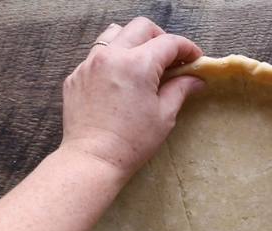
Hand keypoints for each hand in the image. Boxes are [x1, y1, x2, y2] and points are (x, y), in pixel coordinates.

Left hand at [59, 18, 203, 180]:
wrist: (92, 160)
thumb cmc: (130, 143)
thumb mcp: (164, 116)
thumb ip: (180, 89)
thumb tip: (195, 78)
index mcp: (137, 64)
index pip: (169, 42)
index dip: (187, 49)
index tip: (194, 60)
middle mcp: (111, 56)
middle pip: (141, 28)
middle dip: (160, 38)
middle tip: (169, 58)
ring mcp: (89, 65)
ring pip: (114, 34)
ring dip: (132, 41)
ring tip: (141, 62)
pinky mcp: (75, 77)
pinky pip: (95, 56)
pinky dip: (111, 60)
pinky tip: (118, 80)